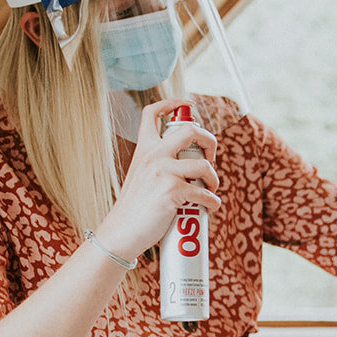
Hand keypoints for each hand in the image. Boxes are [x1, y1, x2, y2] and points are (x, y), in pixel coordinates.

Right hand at [93, 97, 220, 259]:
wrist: (122, 233)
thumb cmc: (135, 208)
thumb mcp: (141, 176)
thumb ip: (158, 164)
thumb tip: (189, 166)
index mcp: (144, 149)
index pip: (152, 113)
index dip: (172, 103)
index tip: (187, 105)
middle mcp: (153, 155)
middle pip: (190, 130)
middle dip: (210, 141)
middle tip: (210, 158)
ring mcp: (163, 172)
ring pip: (204, 164)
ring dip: (214, 178)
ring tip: (210, 189)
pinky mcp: (172, 191)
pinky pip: (205, 193)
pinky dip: (213, 202)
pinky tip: (209, 207)